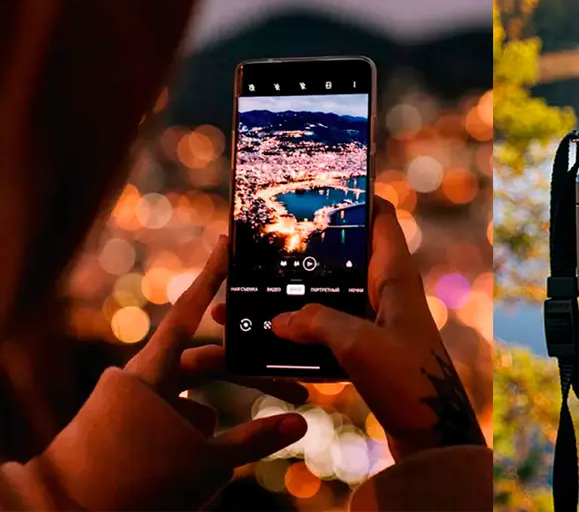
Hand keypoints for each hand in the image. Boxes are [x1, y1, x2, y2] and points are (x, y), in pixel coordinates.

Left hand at [124, 235, 306, 464]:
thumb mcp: (205, 463)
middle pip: (209, 365)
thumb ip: (256, 439)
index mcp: (151, 370)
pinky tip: (202, 471)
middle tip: (295, 392)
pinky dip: (195, 442)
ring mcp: (134, 406)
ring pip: (194, 401)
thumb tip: (301, 423)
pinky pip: (175, 424)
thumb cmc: (133, 484)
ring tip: (228, 461)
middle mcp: (142, 380)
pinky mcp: (130, 430)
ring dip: (219, 425)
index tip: (227, 242)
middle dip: (252, 381)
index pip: (190, 311)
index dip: (212, 275)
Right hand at [262, 197, 485, 459]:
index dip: (354, 197)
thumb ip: (316, 322)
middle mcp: (387, 292)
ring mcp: (377, 322)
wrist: (433, 435)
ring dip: (291, 300)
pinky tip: (263, 342)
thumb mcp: (358, 344)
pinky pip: (326, 333)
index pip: (380, 218)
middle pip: (342, 259)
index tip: (317, 186)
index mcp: (395, 275)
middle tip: (258, 247)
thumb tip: (277, 320)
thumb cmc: (408, 380)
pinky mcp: (367, 351)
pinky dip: (298, 335)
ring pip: (327, 299)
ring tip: (243, 300)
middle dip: (302, 254)